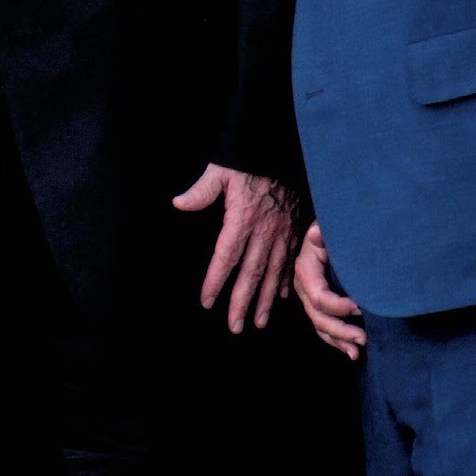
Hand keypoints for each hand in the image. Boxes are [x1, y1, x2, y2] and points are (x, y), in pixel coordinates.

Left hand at [174, 163, 295, 332]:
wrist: (284, 148)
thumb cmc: (248, 159)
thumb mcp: (220, 170)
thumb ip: (201, 190)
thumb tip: (179, 204)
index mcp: (242, 219)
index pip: (226, 258)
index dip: (216, 281)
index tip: (207, 302)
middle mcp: (265, 231)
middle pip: (251, 273)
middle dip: (243, 302)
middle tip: (236, 327)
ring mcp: (283, 232)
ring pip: (274, 272)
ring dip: (265, 299)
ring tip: (258, 322)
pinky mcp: (296, 230)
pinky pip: (291, 261)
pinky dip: (285, 280)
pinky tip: (281, 297)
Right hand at [293, 220, 365, 359]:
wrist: (330, 230)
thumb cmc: (332, 229)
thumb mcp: (328, 227)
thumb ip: (323, 233)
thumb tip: (316, 233)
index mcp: (305, 269)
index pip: (318, 296)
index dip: (338, 306)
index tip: (361, 307)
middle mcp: (304, 286)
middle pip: (317, 316)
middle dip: (340, 330)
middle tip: (363, 338)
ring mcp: (309, 297)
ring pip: (319, 325)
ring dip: (338, 340)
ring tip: (357, 351)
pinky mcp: (318, 304)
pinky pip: (323, 327)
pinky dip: (336, 341)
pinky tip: (351, 352)